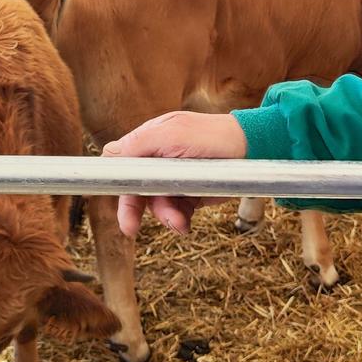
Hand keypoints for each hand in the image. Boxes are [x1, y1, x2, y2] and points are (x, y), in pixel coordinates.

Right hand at [101, 112, 247, 235]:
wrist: (252, 150)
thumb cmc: (212, 135)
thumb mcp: (172, 133)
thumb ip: (139, 144)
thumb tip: (108, 156)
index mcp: (150, 141)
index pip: (122, 162)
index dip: (116, 181)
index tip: (110, 197)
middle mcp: (159, 161)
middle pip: (136, 189)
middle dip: (133, 209)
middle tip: (130, 228)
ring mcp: (175, 179)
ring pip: (157, 205)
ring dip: (165, 215)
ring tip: (179, 222)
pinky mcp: (191, 194)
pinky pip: (177, 213)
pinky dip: (179, 220)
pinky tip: (185, 224)